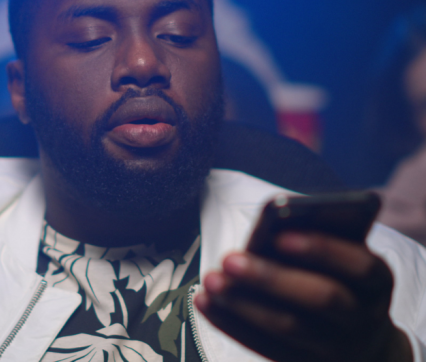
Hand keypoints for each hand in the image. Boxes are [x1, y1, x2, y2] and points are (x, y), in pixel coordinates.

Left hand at [195, 231, 412, 361]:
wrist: (364, 341)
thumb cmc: (340, 278)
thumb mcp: (342, 257)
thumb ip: (317, 241)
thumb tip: (268, 232)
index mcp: (376, 279)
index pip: (359, 264)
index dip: (322, 249)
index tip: (280, 235)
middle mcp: (364, 316)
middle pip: (322, 299)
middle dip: (272, 278)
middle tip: (229, 259)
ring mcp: (338, 348)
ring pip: (291, 328)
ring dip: (245, 303)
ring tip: (212, 279)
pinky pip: (267, 349)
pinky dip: (233, 324)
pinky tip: (204, 301)